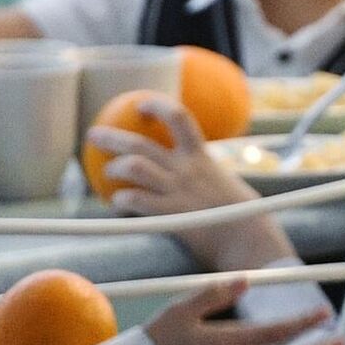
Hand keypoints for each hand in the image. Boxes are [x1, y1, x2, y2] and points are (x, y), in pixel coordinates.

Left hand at [86, 94, 289, 270]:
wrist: (251, 239)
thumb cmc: (244, 216)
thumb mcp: (228, 185)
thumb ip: (211, 176)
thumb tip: (206, 175)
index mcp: (202, 157)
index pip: (179, 117)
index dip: (156, 106)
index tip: (140, 105)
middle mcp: (186, 169)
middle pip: (141, 143)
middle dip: (112, 136)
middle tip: (93, 135)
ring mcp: (177, 190)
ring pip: (135, 166)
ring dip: (114, 168)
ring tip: (106, 174)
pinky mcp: (171, 214)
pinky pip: (136, 200)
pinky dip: (121, 200)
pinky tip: (117, 205)